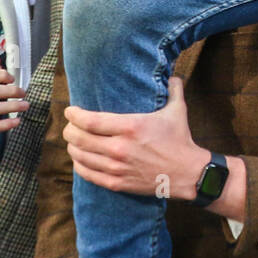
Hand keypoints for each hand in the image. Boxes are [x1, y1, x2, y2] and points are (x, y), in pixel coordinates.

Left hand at [65, 77, 206, 199]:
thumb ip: (173, 88)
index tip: (70, 111)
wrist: (187, 173)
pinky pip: (88, 174)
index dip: (74, 115)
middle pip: (80, 138)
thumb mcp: (177, 110)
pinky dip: (79, 165)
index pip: (90, 121)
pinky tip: (79, 159)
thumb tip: (172, 73)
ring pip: (81, 156)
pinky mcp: (117, 183)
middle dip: (69, 130)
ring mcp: (117, 168)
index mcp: (131, 127)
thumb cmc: (180, 139)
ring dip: (72, 147)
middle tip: (70, 125)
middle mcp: (120, 148)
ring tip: (73, 140)